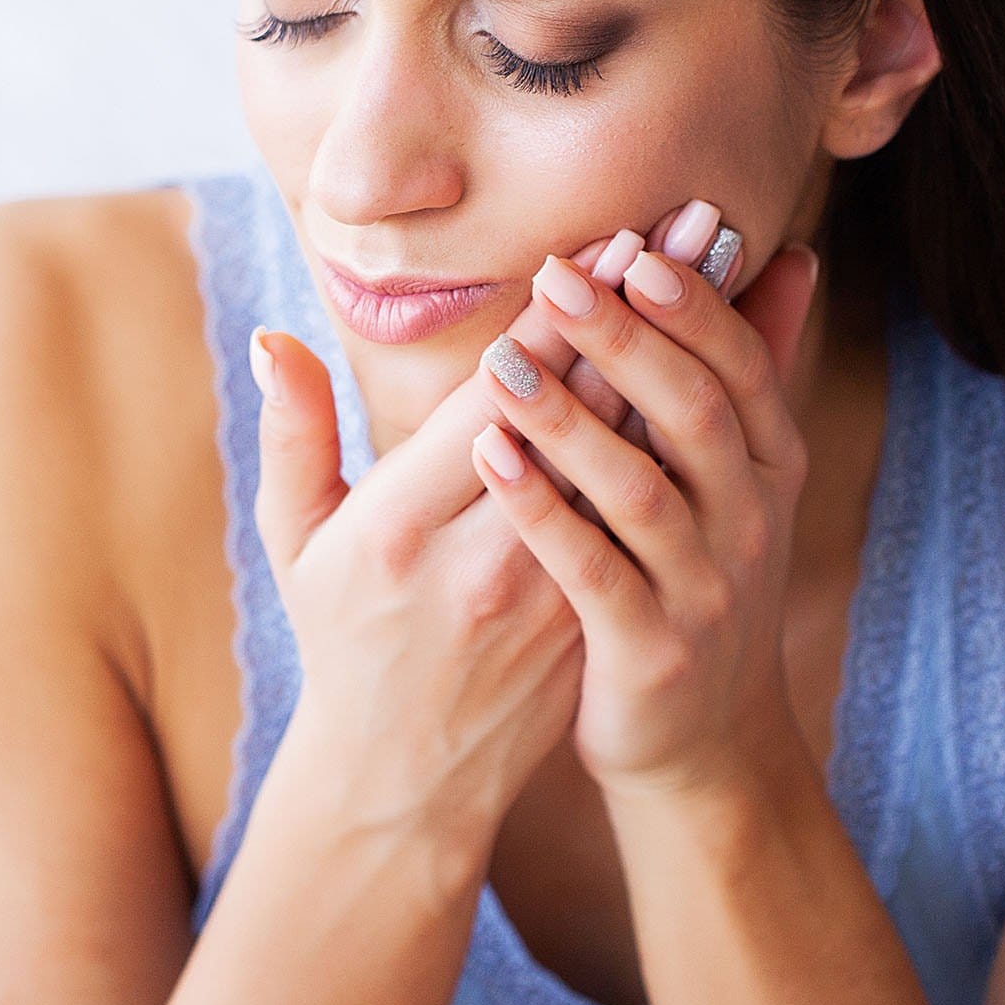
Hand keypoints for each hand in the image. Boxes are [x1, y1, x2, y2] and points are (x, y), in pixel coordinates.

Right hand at [245, 224, 663, 846]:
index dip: (558, 318)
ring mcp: (547, 594)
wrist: (405, 782)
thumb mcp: (295, 543)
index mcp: (399, 530)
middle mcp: (483, 560)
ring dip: (681, 360)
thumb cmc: (341, 641)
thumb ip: (291, 435)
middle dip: (642, 311)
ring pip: (628, 458)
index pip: (494, 400)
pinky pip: (643, 508)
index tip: (610, 238)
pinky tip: (721, 372)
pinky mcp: (590, 615)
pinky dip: (679, 434)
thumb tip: (274, 340)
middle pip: (580, 413)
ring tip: (731, 280)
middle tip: (702, 222)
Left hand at [468, 209, 822, 803]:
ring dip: (571, 419)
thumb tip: (795, 254)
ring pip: (641, 490)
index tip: (633, 243)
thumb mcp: (742, 478)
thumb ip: (756, 367)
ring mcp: (705, 591)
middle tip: (556, 275)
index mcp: (768, 467)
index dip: (692, 306)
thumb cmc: (698, 577)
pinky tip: (490, 456)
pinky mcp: (650, 652)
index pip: (742, 366)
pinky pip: (592, 571)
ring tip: (501, 361)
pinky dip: (542, 511)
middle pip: (695, 414)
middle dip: (628, 340)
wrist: (700, 742)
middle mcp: (750, 522)